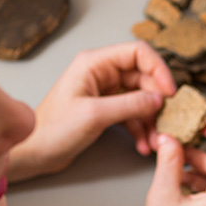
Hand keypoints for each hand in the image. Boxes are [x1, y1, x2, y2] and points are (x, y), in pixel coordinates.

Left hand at [7, 41, 175, 181]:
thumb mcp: (94, 115)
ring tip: (156, 140)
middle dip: (157, 101)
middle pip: (144, 78)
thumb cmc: (52, 129)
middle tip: (167, 121)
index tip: (170, 92)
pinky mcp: (106, 109)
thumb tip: (159, 99)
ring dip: (151, 120)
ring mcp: (104, 91)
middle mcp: (101, 73)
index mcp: (94, 63)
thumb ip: (130, 105)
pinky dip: (140, 128)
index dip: (159, 69)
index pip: (138, 53)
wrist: (34, 152)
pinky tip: (143, 144)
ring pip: (141, 98)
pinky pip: (132, 114)